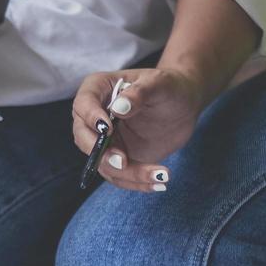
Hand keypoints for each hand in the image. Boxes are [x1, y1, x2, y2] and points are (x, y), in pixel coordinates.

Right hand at [71, 67, 207, 193]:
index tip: (107, 129)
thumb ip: (139, 93)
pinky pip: (119, 175)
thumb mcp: (159, 84)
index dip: (90, 117)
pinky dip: (137, 182)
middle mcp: (95, 117)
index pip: (83, 104)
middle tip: (122, 162)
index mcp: (99, 90)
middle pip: (84, 138)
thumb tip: (118, 108)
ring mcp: (105, 140)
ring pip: (102, 163)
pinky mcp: (118, 158)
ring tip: (160, 175)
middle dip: (101, 154)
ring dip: (127, 174)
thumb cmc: (169, 86)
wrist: (183, 106)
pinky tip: (158, 182)